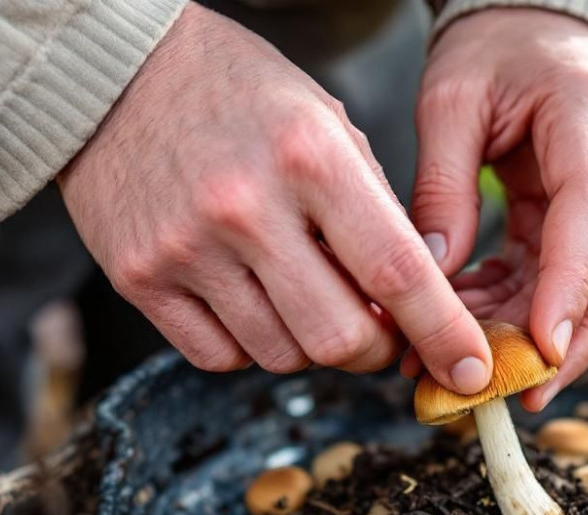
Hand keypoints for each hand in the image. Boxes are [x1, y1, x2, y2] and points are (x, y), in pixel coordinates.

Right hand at [58, 3, 492, 394]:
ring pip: (281, 357)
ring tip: (304, 295)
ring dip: (311, 346)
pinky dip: (250, 347)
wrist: (116, 70)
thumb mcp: (325, 123)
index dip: (443, 332)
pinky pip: (219, 356)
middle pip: (338, 338)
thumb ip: (374, 212)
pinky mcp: (139, 278)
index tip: (471, 370)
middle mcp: (246, 207)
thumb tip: (411, 305)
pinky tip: (252, 300)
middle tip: (378, 334)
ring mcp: (186, 249)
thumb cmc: (237, 92)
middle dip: (375, 352)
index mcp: (310, 158)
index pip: (396, 271)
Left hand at [405, 9, 587, 409]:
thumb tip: (433, 276)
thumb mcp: (450, 98)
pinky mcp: (587, 216)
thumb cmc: (496, 49)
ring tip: (485, 375)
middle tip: (531, 392)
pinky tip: (477, 331)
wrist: (537, 23)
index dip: (571, 287)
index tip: (542, 349)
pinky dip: (526, 311)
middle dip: (585, 336)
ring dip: (550, 337)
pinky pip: (567, 276)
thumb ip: (443, 184)